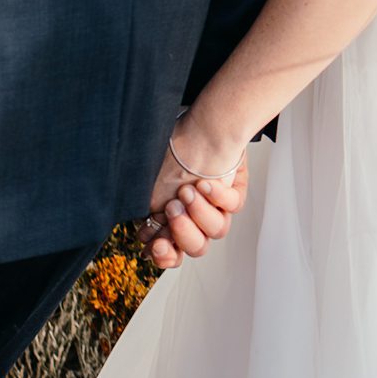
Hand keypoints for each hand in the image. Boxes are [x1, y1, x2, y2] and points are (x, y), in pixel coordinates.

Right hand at [141, 130, 246, 269]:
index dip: (163, 254)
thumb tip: (142, 233)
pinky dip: (218, 196)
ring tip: (189, 189)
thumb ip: (144, 209)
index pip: (168, 252)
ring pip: (216, 231)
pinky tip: (207, 183)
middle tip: (173, 209)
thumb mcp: (148, 180)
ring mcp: (216, 208)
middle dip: (183, 233)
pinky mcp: (234, 194)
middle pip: (196, 249)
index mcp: (170, 221)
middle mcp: (195, 219)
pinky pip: (233, 206)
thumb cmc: (171, 148)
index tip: (157, 245)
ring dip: (200, 212)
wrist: (199, 123)